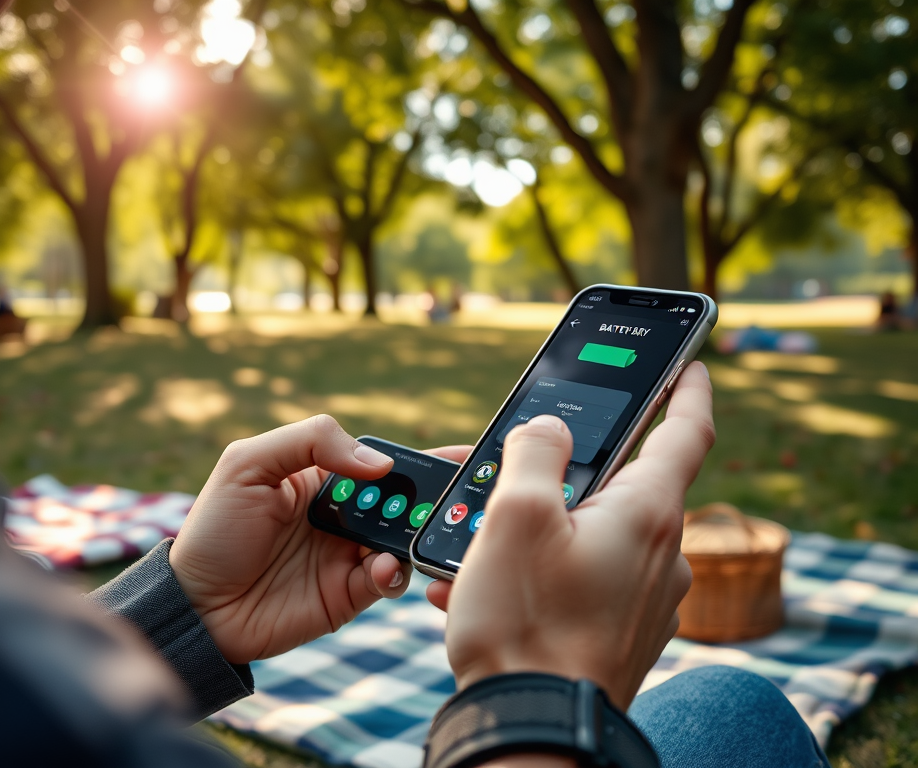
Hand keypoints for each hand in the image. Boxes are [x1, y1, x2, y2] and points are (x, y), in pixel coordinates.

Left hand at [170, 414, 470, 663]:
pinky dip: (395, 571)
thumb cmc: (214, 530)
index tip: (460, 456)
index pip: (379, 460)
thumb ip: (311, 441)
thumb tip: (379, 462)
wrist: (196, 606)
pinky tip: (381, 567)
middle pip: (403, 500)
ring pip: (404, 539)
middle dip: (434, 498)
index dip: (417, 459)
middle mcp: (342, 514)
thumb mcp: (248, 464)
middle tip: (460, 499)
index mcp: (322, 476)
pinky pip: (389, 579)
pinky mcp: (349, 593)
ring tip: (418, 532)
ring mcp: (347, 554)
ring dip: (418, 534)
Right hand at [429, 362, 713, 708]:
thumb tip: (549, 430)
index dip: (690, 389)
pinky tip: (490, 591)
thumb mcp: (515, 516)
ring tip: (480, 553)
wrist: (533, 730)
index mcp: (646, 514)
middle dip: (569, 476)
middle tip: (519, 478)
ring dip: (542, 532)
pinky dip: (545, 573)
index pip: (687, 432)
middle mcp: (661, 556)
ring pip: (594, 537)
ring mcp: (646, 599)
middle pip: (622, 487)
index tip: (692, 364)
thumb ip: (536, 452)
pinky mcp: (624, 632)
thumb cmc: (525, 624)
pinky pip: (587, 580)